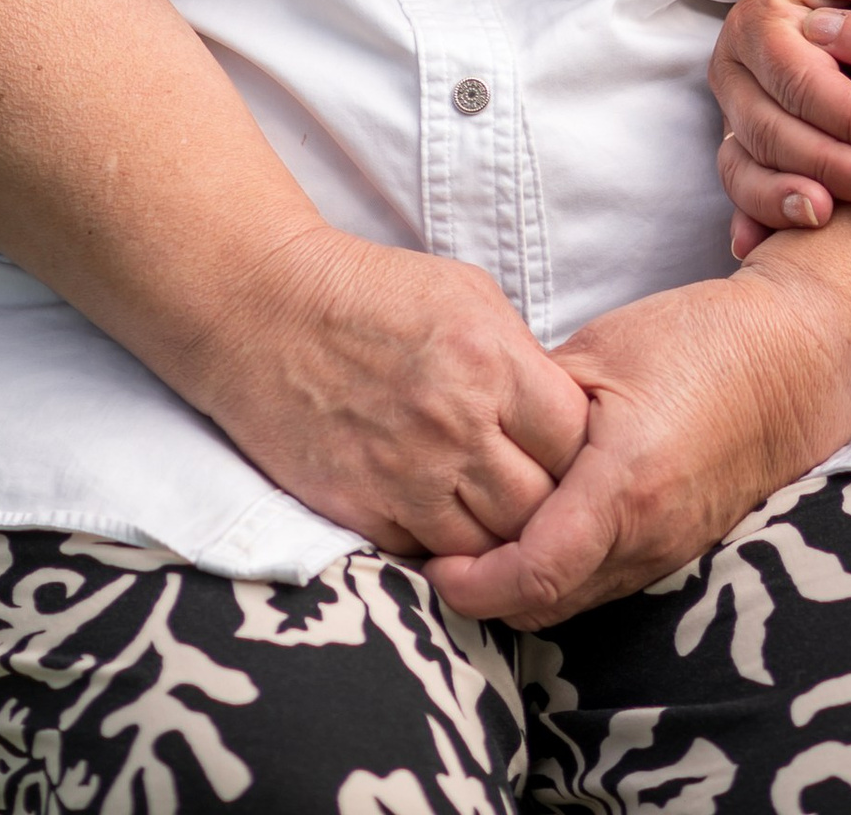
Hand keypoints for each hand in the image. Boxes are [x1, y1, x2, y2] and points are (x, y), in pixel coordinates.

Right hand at [202, 223, 590, 559]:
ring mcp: (408, 478)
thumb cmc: (371, 293)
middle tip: (545, 502)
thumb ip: (519, 358)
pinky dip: (438, 549)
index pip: (576, 443)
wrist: (267, 309)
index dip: (583, 456)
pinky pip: (424, 556)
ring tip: (497, 522)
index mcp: (493, 365)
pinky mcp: (360, 511)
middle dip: (550, 510)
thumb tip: (557, 411)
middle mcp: (458, 428)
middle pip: (541, 510)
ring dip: (497, 541)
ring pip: (488, 550)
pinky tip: (439, 522)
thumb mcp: (468, 295)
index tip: (572, 455)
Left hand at [425, 263, 846, 624]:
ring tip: (476, 541)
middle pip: (546, 604)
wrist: (794, 362)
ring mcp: (669, 553)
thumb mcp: (603, 352)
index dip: (472, 584)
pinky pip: (604, 584)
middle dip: (484, 593)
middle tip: (434, 553)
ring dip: (521, 587)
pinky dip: (561, 573)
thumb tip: (473, 434)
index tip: (431, 561)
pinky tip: (535, 531)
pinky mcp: (678, 551)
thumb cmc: (700, 341)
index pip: (535, 574)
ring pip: (574, 602)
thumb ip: (535, 405)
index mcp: (625, 483)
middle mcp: (649, 537)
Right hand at [713, 0, 850, 258]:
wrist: (847, 6)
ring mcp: (731, 107)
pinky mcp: (736, 146)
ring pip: (746, 163)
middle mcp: (736, 62)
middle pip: (772, 127)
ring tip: (834, 219)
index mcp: (766, 15)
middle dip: (833, 166)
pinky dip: (753, 217)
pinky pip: (739, 188)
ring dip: (791, 199)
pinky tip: (761, 247)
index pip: (804, 79)